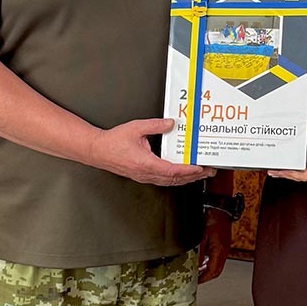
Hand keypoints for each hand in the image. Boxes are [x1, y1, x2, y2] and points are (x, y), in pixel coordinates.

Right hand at [90, 118, 215, 185]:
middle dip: (193, 176)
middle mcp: (146, 173)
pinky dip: (175, 178)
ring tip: (199, 174)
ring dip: (186, 179)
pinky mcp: (142, 175)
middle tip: (208, 171)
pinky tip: (181, 174)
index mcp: (146, 163)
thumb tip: (172, 123)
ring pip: (169, 181)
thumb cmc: (113, 141)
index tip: (200, 168)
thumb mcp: (137, 128)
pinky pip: (163, 180)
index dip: (188, 170)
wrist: (98, 150)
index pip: (172, 170)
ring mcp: (144, 176)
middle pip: (175, 179)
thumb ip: (156, 125)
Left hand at [197, 208, 231, 282]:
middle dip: (206, 277)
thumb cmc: (212, 219)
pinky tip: (202, 261)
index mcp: (219, 251)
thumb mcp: (201, 238)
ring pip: (217, 265)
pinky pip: (217, 258)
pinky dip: (209, 263)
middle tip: (196, 279)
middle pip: (216, 271)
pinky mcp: (223, 244)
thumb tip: (195, 266)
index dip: (203, 278)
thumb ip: (198, 254)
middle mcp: (224, 252)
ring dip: (207, 270)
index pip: (212, 272)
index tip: (195, 282)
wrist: (219, 208)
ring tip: (197, 271)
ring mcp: (224, 248)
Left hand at [268, 121, 306, 182]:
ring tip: (281, 165)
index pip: (302, 175)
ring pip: (305, 172)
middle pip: (300, 175)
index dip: (289, 175)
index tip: (278, 172)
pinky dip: (300, 164)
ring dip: (292, 170)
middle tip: (273, 170)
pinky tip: (296, 158)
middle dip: (286, 173)